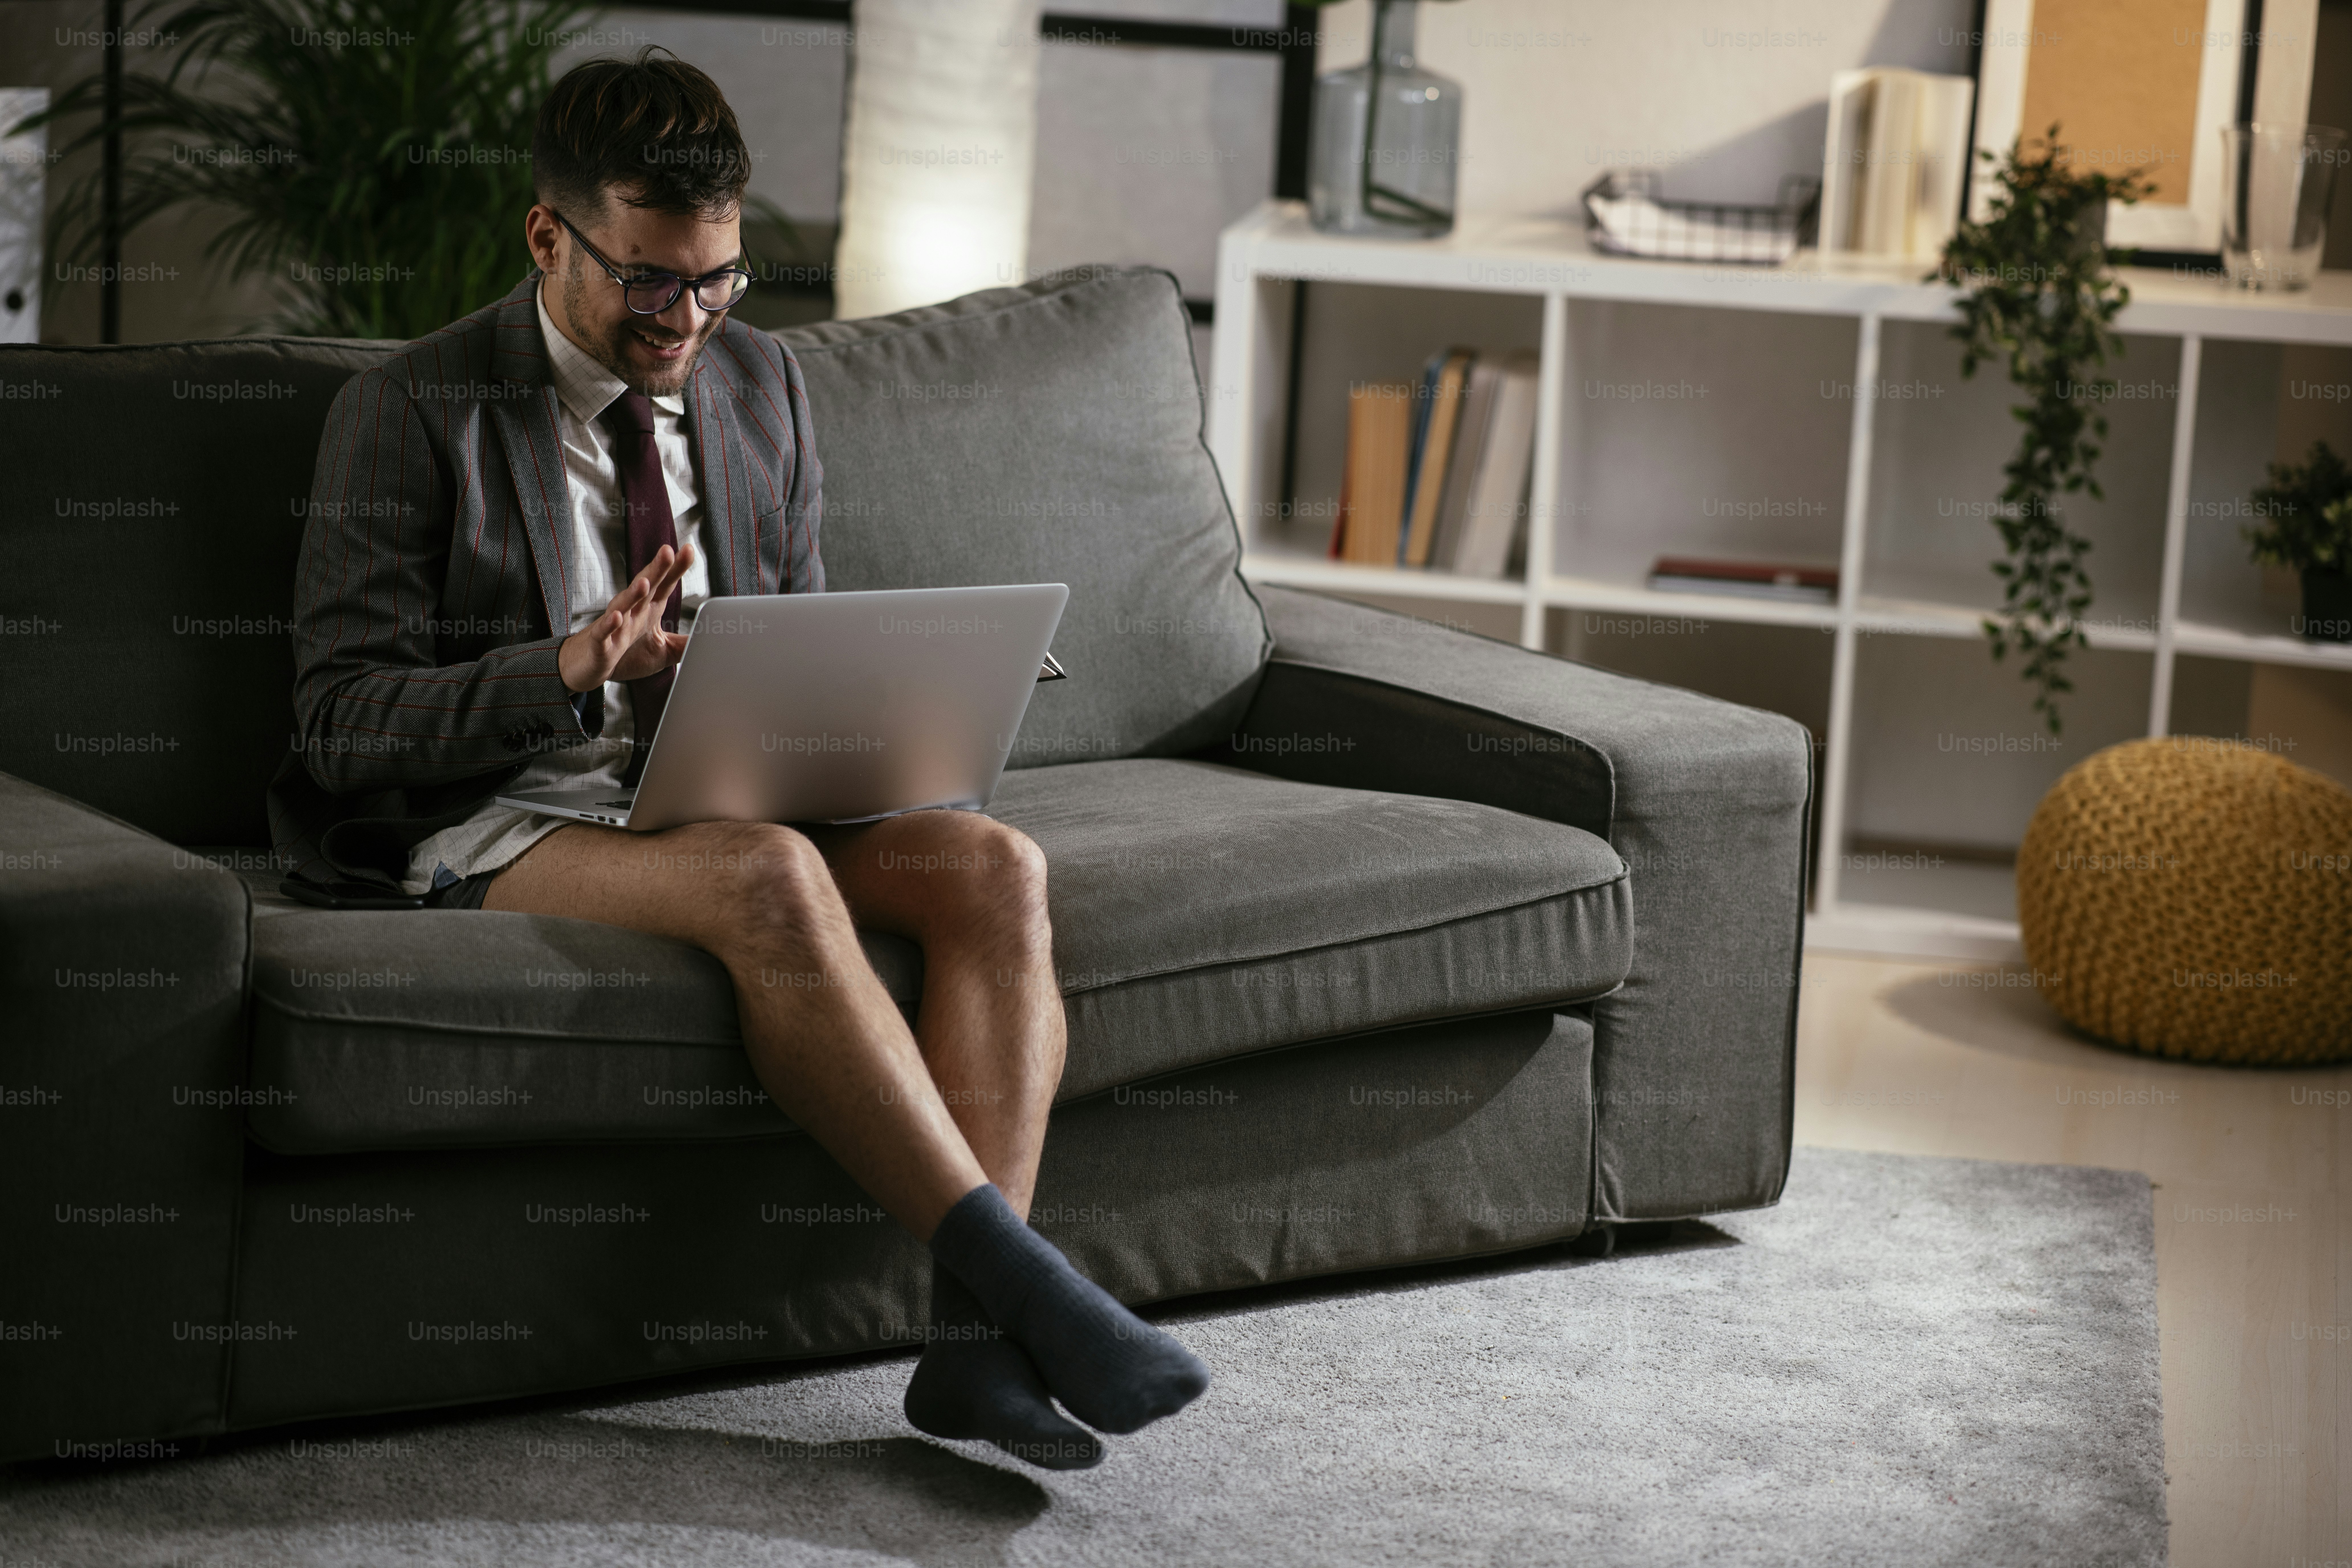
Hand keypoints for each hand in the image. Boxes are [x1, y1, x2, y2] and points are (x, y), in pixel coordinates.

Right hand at [559, 541, 695, 693]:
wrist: (587, 666)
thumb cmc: (625, 654)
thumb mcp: (662, 650)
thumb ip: (684, 643)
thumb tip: (712, 640)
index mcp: (646, 609)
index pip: (663, 585)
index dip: (675, 569)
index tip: (688, 550)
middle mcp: (631, 612)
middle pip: (645, 587)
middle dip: (656, 570)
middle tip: (668, 551)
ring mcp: (614, 627)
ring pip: (623, 605)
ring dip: (633, 593)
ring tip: (645, 582)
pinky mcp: (601, 645)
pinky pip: (604, 633)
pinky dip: (609, 625)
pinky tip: (617, 617)